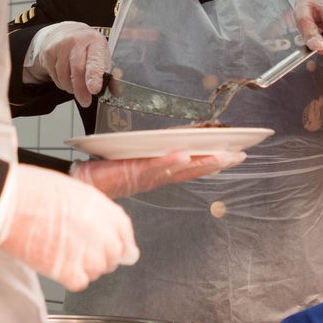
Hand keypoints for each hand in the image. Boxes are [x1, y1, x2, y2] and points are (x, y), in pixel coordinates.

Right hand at [0, 164, 138, 291]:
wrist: (10, 204)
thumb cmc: (34, 191)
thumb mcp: (75, 190)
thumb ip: (96, 211)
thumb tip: (103, 227)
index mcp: (106, 210)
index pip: (125, 235)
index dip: (117, 242)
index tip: (111, 247)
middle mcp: (103, 234)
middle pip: (114, 257)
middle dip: (100, 255)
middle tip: (77, 247)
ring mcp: (88, 255)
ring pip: (97, 271)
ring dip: (83, 266)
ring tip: (62, 251)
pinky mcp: (70, 272)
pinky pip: (80, 282)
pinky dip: (70, 277)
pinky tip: (56, 261)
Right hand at [25, 22, 109, 106]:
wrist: (62, 32)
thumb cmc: (85, 46)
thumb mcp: (100, 54)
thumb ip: (107, 72)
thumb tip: (115, 91)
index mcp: (94, 41)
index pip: (94, 60)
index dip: (94, 76)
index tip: (94, 89)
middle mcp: (76, 41)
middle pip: (77, 71)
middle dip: (82, 90)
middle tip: (85, 101)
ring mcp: (59, 46)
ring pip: (64, 77)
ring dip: (71, 88)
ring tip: (76, 86)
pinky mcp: (48, 53)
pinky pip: (55, 77)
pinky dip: (62, 83)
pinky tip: (66, 78)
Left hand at [70, 150, 245, 197]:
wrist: (83, 180)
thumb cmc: (105, 170)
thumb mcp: (134, 160)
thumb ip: (153, 154)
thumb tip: (173, 141)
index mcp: (159, 173)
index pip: (192, 167)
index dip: (214, 162)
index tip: (235, 154)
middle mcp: (157, 176)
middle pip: (193, 169)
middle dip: (218, 163)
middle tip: (240, 155)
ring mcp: (147, 174)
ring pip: (179, 168)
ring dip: (201, 162)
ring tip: (221, 155)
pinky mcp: (134, 171)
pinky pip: (155, 166)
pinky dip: (170, 161)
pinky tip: (184, 153)